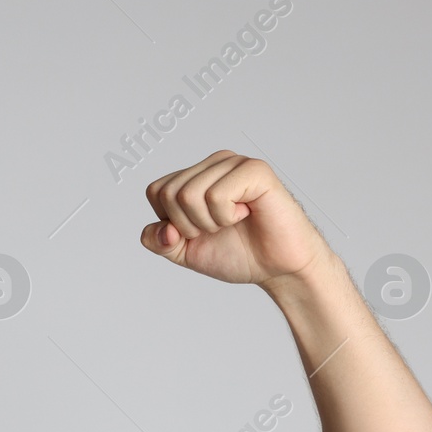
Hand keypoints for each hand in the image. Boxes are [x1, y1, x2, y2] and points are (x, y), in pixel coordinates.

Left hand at [140, 150, 328, 286]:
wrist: (276, 267)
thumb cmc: (238, 253)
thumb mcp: (184, 252)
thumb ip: (159, 241)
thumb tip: (163, 228)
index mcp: (195, 176)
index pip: (156, 191)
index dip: (171, 222)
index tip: (199, 230)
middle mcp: (213, 163)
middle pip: (168, 193)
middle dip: (189, 225)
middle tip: (219, 228)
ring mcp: (234, 163)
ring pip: (189, 194)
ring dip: (209, 223)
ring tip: (233, 221)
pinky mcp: (255, 170)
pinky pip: (216, 195)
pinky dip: (226, 216)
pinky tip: (246, 214)